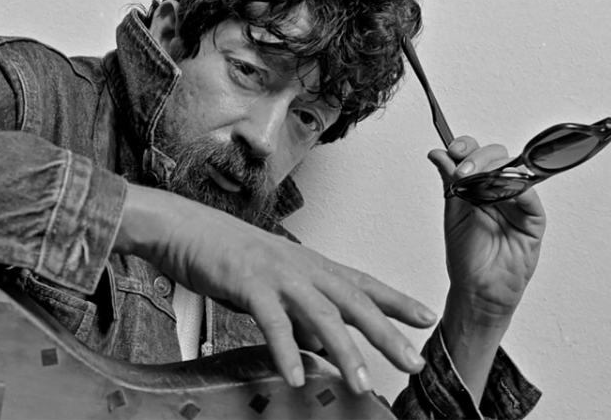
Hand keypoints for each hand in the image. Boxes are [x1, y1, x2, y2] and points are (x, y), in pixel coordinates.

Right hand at [114, 183, 437, 393]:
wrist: (184, 226)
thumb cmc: (225, 251)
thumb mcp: (271, 282)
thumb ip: (298, 312)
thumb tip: (319, 343)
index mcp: (310, 264)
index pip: (363, 283)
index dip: (396, 300)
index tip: (426, 318)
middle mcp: (302, 268)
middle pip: (354, 302)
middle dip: (386, 333)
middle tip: (413, 361)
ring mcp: (278, 275)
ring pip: (321, 314)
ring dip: (344, 351)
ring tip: (361, 383)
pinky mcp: (249, 284)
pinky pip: (273, 323)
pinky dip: (286, 351)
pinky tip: (296, 376)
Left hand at [428, 137, 546, 324]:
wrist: (478, 290)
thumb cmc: (466, 256)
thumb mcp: (453, 213)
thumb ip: (449, 182)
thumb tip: (438, 154)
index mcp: (477, 186)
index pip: (475, 155)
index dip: (466, 147)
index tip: (453, 149)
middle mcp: (498, 190)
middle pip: (497, 156)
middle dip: (478, 157)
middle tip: (464, 171)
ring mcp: (517, 203)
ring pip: (515, 171)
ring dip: (495, 170)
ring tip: (477, 182)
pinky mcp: (533, 219)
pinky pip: (531, 197)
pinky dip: (518, 188)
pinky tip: (504, 190)